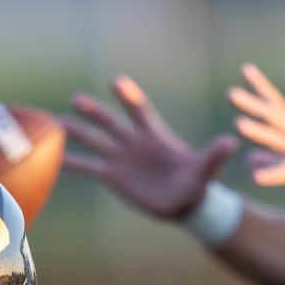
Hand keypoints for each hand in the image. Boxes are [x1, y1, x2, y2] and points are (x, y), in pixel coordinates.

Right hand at [64, 75, 238, 220]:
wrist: (186, 202)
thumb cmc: (197, 183)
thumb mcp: (205, 170)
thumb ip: (213, 155)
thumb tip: (232, 142)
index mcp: (154, 136)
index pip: (139, 111)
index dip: (129, 97)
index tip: (116, 82)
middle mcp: (133, 142)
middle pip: (110, 121)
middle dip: (94, 112)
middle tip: (77, 100)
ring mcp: (120, 157)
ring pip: (94, 139)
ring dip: (77, 131)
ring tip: (56, 123)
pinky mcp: (112, 176)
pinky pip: (88, 167)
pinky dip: (71, 162)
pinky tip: (52, 159)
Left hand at [227, 64, 284, 212]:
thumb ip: (269, 160)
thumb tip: (251, 158)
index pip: (275, 105)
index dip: (260, 87)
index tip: (244, 68)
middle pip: (274, 117)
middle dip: (253, 104)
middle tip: (231, 94)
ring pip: (279, 139)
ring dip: (259, 131)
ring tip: (238, 124)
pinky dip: (274, 174)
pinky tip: (257, 178)